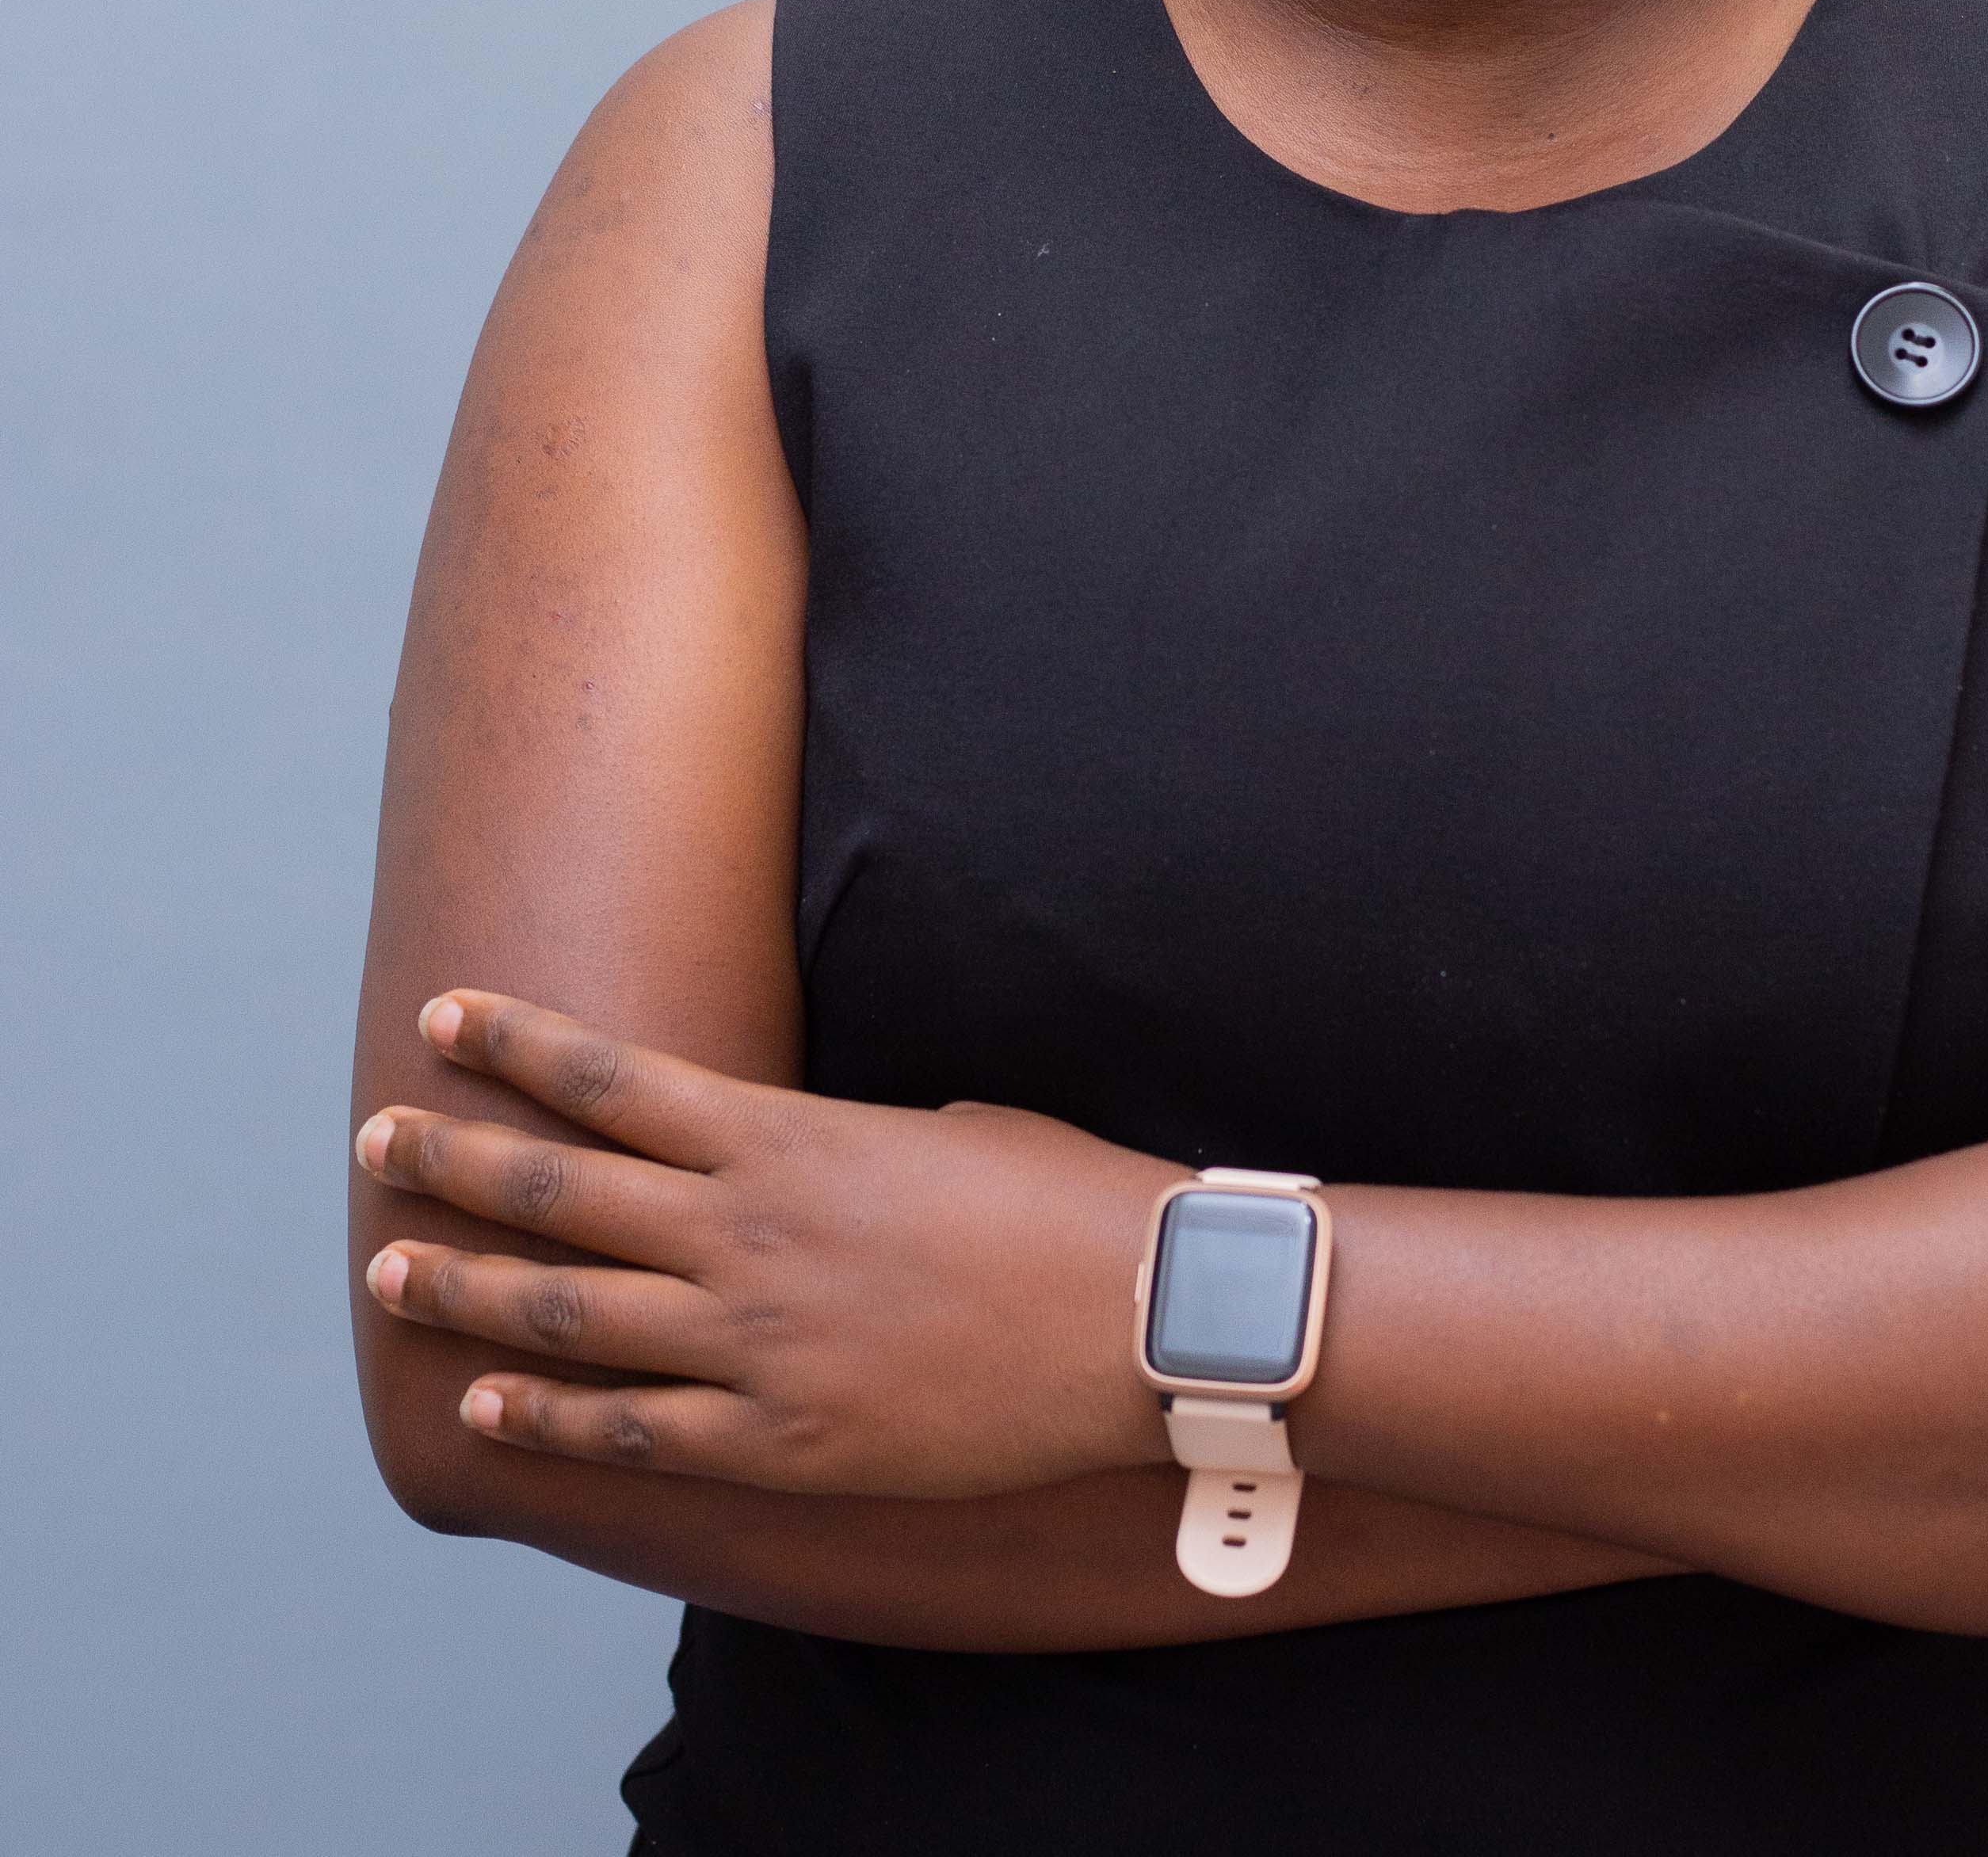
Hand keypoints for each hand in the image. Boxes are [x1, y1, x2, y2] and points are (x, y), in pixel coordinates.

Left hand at [356, 991, 1181, 1496]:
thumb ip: (840, 1140)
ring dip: (468, 1285)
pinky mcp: (780, 1440)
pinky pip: (630, 1432)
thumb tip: (790, 1153)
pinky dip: (545, 1420)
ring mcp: (754, 1343)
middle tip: (378, 1136)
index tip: (442, 1015)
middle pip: (559, 1189)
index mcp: (787, 1139)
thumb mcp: (944, 1122)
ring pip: (568, 1312)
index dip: (516, 1044)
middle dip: (455, 1158)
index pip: (612, 1079)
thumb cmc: (1060, 1197)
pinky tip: (485, 1406)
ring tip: (390, 1266)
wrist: (1142, 1316)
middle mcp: (746, 1234)